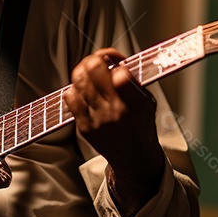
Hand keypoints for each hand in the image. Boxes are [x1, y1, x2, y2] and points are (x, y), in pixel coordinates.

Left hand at [63, 48, 165, 216]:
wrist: (134, 158)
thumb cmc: (141, 124)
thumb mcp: (147, 101)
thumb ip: (132, 81)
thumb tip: (113, 59)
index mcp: (136, 103)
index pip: (120, 74)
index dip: (112, 58)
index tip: (113, 59)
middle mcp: (116, 112)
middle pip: (93, 70)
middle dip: (94, 60)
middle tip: (97, 61)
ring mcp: (97, 120)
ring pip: (79, 81)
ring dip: (83, 72)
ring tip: (89, 73)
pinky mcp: (84, 127)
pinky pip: (70, 98)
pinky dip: (75, 89)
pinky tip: (83, 90)